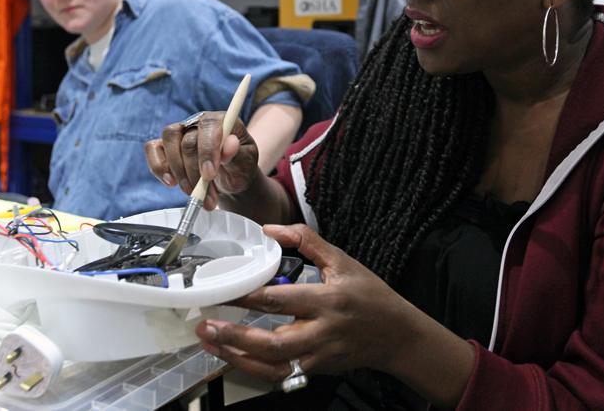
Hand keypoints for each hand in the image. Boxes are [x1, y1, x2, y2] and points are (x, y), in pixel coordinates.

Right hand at [145, 111, 259, 209]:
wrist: (229, 177)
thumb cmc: (239, 166)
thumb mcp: (246, 163)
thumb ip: (238, 153)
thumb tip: (230, 144)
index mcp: (221, 120)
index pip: (209, 126)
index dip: (207, 150)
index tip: (209, 175)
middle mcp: (198, 121)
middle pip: (187, 141)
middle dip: (195, 173)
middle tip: (206, 197)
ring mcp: (181, 131)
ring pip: (169, 143)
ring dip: (179, 173)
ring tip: (192, 194)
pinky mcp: (166, 144)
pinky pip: (153, 149)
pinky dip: (158, 167)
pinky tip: (170, 182)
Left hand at [195, 224, 416, 381]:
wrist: (396, 335)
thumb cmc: (369, 294)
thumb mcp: (342, 261)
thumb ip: (306, 241)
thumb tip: (269, 230)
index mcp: (328, 300)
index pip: (281, 299)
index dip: (249, 296)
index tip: (224, 290)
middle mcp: (322, 331)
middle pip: (274, 340)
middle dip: (236, 335)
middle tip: (207, 325)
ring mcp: (319, 356)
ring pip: (274, 364)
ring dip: (238, 356)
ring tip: (211, 342)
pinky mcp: (316, 370)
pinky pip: (280, 375)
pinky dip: (253, 368)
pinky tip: (232, 357)